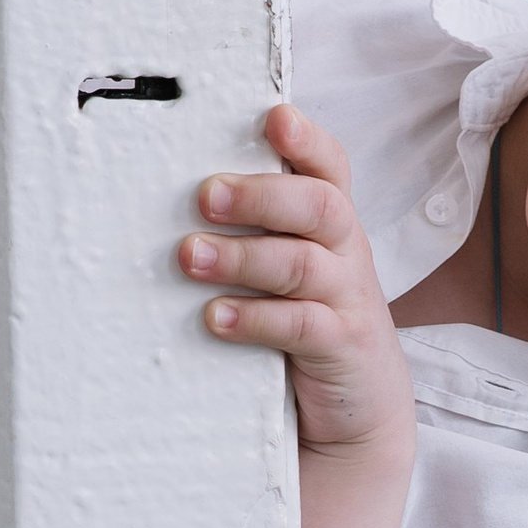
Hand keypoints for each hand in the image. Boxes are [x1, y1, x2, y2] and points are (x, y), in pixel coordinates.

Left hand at [180, 104, 413, 460]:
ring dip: (241, 256)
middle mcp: (346, 254)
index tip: (274, 117)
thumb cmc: (306, 327)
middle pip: (319, 205)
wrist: (359, 411)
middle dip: (259, 195)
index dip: (307, 141)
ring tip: (189, 256)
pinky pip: (303, 325)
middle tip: (203, 196)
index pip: (330, 168)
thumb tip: (168, 198)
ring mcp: (348, 301)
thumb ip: (257, 233)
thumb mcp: (290, 272)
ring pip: (303, 263)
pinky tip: (215, 317)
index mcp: (332, 227)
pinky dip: (255, 317)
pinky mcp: (342, 348)